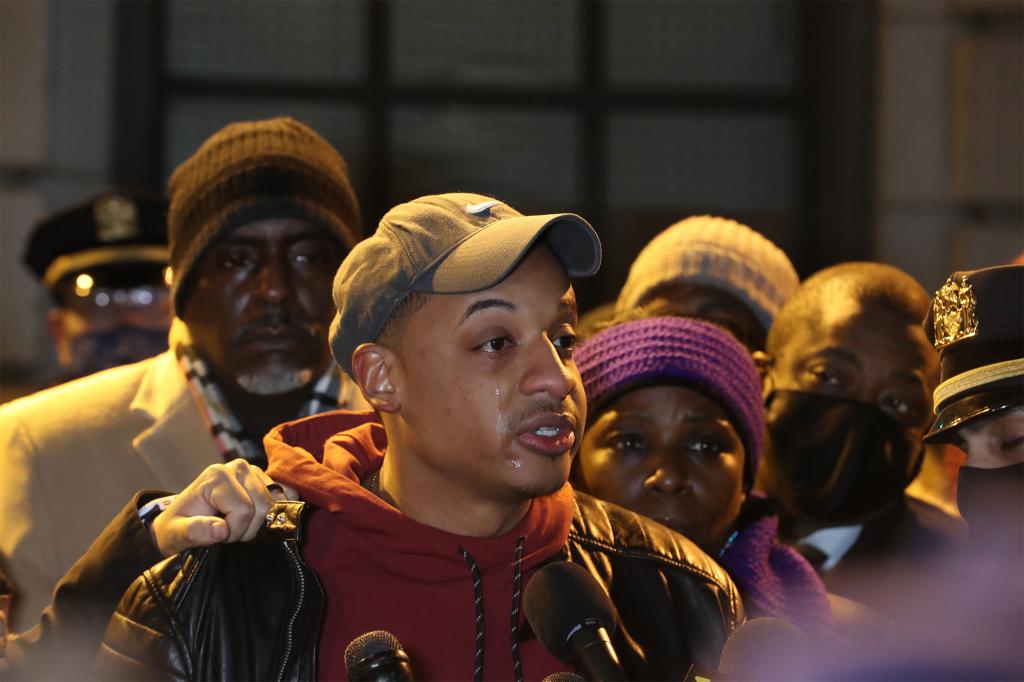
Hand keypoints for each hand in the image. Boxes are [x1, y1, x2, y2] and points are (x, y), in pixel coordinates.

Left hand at [150, 460, 296, 556]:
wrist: (181, 520)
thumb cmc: (177, 527)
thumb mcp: (175, 534)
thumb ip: (194, 532)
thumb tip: (221, 530)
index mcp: (217, 476)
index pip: (243, 510)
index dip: (234, 532)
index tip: (218, 536)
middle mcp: (238, 467)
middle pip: (263, 506)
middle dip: (248, 529)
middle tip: (228, 534)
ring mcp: (255, 472)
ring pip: (275, 504)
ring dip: (259, 524)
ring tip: (238, 527)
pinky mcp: (266, 479)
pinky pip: (286, 495)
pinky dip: (277, 512)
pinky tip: (259, 520)